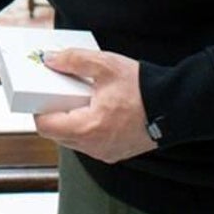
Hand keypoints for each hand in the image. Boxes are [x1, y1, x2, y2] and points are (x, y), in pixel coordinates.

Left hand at [32, 48, 156, 163]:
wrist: (176, 107)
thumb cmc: (143, 88)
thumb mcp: (105, 65)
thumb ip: (74, 61)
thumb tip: (50, 60)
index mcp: (87, 128)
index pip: (45, 126)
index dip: (38, 109)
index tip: (39, 94)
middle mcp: (94, 146)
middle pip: (58, 134)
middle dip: (54, 113)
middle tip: (59, 93)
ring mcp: (105, 153)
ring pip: (73, 140)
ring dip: (70, 121)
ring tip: (79, 99)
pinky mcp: (116, 153)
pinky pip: (90, 143)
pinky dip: (86, 128)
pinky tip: (95, 109)